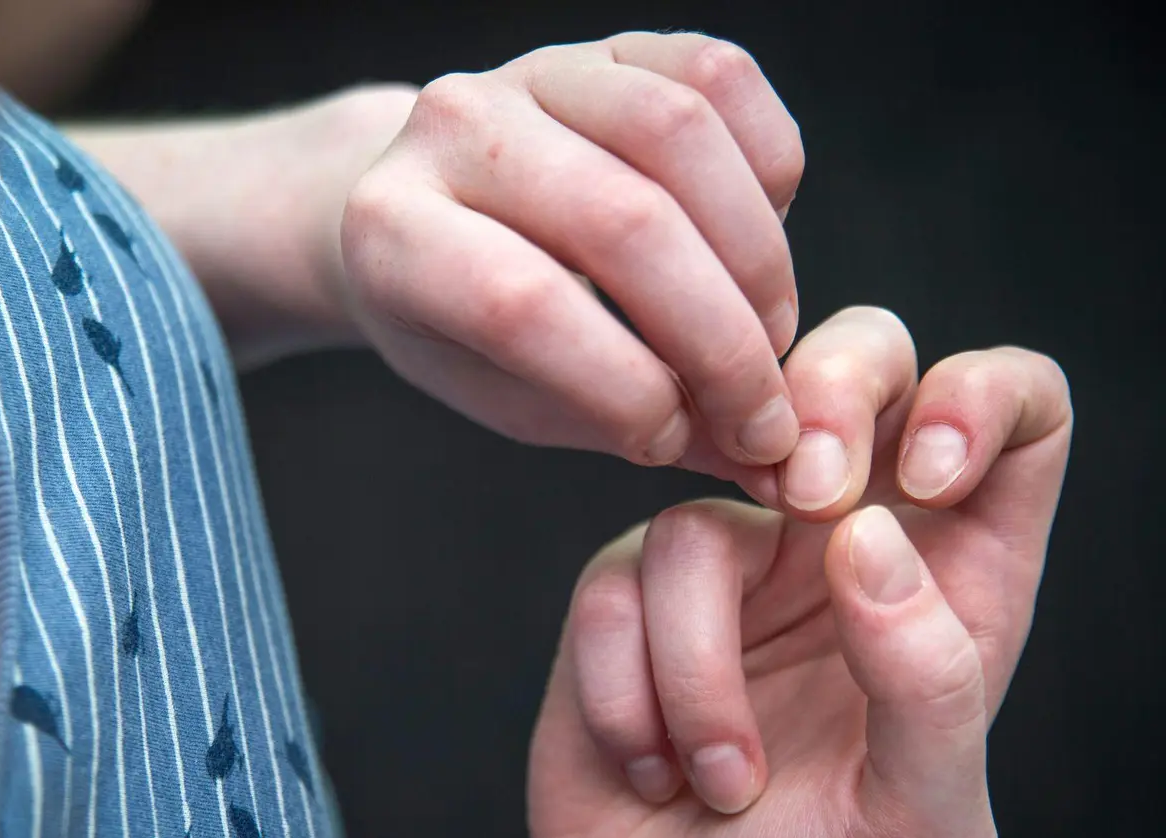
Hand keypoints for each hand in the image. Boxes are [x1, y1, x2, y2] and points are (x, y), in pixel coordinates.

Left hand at [340, 32, 804, 471]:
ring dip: (756, 256)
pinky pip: (720, 76)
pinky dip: (769, 167)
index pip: (519, 305)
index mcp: (395, 231)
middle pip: (622, 220)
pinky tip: (765, 237)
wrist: (432, 212)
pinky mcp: (608, 45)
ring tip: (769, 333)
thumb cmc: (468, 327)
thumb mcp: (513, 397)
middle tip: (762, 413)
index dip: (623, 385)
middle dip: (720, 338)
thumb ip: (624, 425)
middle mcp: (452, 129)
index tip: (677, 441)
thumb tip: (766, 464)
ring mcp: (532, 71)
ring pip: (680, 133)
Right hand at [521, 307, 1072, 837]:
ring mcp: (737, 552)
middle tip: (805, 495)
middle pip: (868, 355)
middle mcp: (850, 540)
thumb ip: (931, 685)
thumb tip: (870, 539)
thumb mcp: (919, 822)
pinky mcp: (632, 583)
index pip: (1018, 413)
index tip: (923, 480)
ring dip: (701, 674)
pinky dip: (632, 692)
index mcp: (959, 578)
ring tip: (719, 779)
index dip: (980, 399)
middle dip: (831, 399)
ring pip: (707, 515)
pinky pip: (620, 579)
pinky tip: (652, 765)